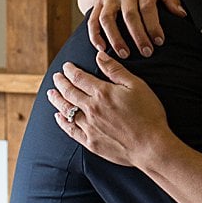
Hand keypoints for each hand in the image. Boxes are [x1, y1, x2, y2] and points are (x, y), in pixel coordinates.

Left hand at [49, 50, 174, 167]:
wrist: (150, 146)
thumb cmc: (148, 114)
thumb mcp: (136, 86)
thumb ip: (116, 70)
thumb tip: (99, 56)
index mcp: (102, 93)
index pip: (79, 78)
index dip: (70, 70)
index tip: (66, 66)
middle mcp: (91, 108)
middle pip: (69, 92)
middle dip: (61, 82)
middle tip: (56, 77)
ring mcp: (89, 126)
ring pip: (66, 110)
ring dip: (57, 100)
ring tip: (51, 93)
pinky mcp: (91, 142)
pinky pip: (71, 130)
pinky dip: (62, 122)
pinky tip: (58, 117)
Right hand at [88, 0, 184, 58]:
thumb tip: (182, 14)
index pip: (148, 8)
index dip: (153, 26)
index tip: (159, 41)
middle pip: (129, 16)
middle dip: (138, 36)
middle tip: (146, 53)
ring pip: (108, 19)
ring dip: (115, 38)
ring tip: (124, 54)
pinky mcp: (98, 4)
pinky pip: (92, 20)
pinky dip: (94, 35)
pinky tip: (101, 48)